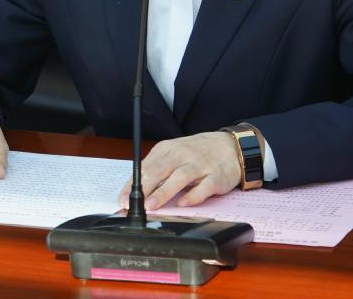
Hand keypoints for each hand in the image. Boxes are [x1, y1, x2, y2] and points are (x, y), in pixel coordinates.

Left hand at [116, 132, 240, 209]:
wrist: (230, 146)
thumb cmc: (197, 153)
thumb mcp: (174, 154)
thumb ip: (158, 170)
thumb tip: (135, 191)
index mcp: (167, 150)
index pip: (145, 167)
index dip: (132, 185)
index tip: (122, 200)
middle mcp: (182, 155)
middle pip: (159, 171)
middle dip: (144, 188)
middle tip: (132, 204)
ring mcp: (199, 165)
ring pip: (179, 178)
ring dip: (163, 192)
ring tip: (151, 206)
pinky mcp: (216, 176)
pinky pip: (203, 186)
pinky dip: (193, 195)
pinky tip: (183, 203)